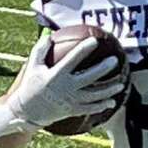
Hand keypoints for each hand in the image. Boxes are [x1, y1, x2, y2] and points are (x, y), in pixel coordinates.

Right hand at [0, 35, 127, 132]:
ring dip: (109, 90)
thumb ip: (40, 50)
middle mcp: (65, 89)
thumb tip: (50, 35)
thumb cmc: (30, 85)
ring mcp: (70, 101)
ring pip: (94, 96)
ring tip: (121, 83)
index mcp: (55, 76)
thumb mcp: (32, 67)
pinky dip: (102, 105)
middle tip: (114, 61)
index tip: (94, 40)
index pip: (72, 60)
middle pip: (89, 78)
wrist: (26, 112)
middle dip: (103, 69)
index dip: (83, 49)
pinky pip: (90, 109)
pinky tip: (113, 101)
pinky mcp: (72, 111)